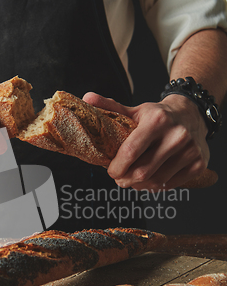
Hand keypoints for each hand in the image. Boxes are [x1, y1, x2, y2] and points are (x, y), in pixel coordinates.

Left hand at [83, 92, 209, 190]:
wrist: (192, 114)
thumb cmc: (159, 116)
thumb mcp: (136, 110)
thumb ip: (111, 107)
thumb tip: (86, 98)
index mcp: (157, 120)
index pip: (130, 151)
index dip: (116, 167)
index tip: (111, 171)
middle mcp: (176, 135)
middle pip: (142, 171)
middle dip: (125, 180)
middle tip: (120, 179)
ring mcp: (190, 151)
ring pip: (156, 181)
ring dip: (139, 185)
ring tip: (133, 180)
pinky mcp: (198, 164)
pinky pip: (171, 185)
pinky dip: (157, 186)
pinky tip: (151, 180)